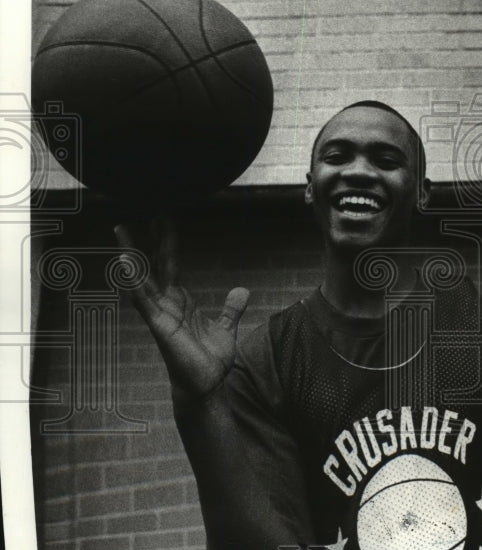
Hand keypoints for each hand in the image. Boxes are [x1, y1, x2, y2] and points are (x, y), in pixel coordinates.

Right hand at [114, 218, 248, 404]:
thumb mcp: (225, 328)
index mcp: (180, 301)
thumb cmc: (209, 361)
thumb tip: (241, 291)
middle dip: (149, 239)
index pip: (170, 265)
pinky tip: (126, 264)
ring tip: (121, 231)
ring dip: (131, 255)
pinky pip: (143, 300)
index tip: (163, 220)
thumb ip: (231, 309)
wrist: (206, 386)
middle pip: (154, 265)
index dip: (166, 243)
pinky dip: (134, 282)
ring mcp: (160, 313)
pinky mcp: (159, 325)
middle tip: (143, 212)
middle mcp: (166, 304)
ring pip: (142, 278)